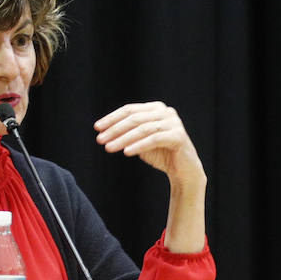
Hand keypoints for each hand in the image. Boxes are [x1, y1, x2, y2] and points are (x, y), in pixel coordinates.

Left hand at [93, 101, 207, 253]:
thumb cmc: (161, 154)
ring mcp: (174, 123)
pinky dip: (139, 145)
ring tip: (109, 148)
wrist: (184, 171)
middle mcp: (166, 112)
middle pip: (135, 118)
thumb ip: (127, 133)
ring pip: (143, 129)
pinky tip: (126, 152)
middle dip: (115, 129)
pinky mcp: (178, 136)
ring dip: (123, 138)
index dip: (112, 118)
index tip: (97, 128)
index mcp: (156, 109)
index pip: (130, 110)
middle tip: (100, 139)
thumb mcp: (140, 142)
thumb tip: (104, 132)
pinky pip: (154, 139)